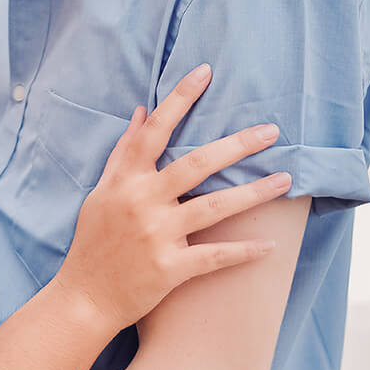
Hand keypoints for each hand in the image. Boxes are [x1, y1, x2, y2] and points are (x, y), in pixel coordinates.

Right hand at [56, 64, 289, 334]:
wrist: (84, 298)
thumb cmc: (94, 242)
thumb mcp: (102, 191)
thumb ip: (123, 152)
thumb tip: (140, 112)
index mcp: (125, 180)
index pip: (155, 129)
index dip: (180, 98)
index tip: (206, 72)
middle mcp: (142, 202)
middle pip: (197, 164)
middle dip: (237, 145)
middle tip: (271, 131)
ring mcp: (157, 235)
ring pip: (215, 207)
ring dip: (254, 193)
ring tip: (285, 179)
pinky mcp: (170, 269)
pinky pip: (215, 256)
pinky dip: (244, 251)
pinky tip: (270, 245)